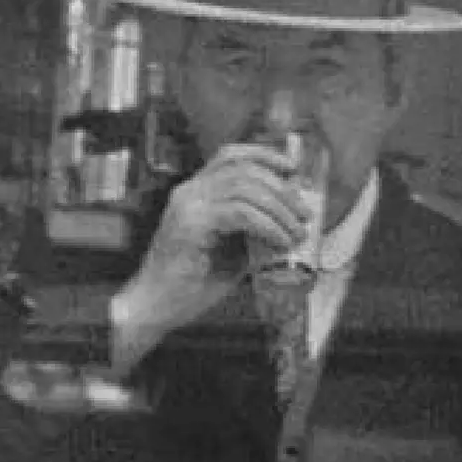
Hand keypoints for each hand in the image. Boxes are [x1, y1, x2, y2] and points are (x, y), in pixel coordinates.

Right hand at [119, 144, 313, 337]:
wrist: (157, 305)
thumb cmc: (194, 281)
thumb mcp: (233, 247)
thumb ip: (255, 229)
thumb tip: (291, 221)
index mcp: (197, 192)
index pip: (230, 156)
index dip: (264, 156)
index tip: (292, 168)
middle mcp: (189, 192)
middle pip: (245, 171)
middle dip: (283, 191)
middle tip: (304, 216)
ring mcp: (188, 206)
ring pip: (246, 189)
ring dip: (280, 210)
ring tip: (296, 233)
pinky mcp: (191, 225)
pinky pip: (240, 214)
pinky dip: (267, 226)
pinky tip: (280, 241)